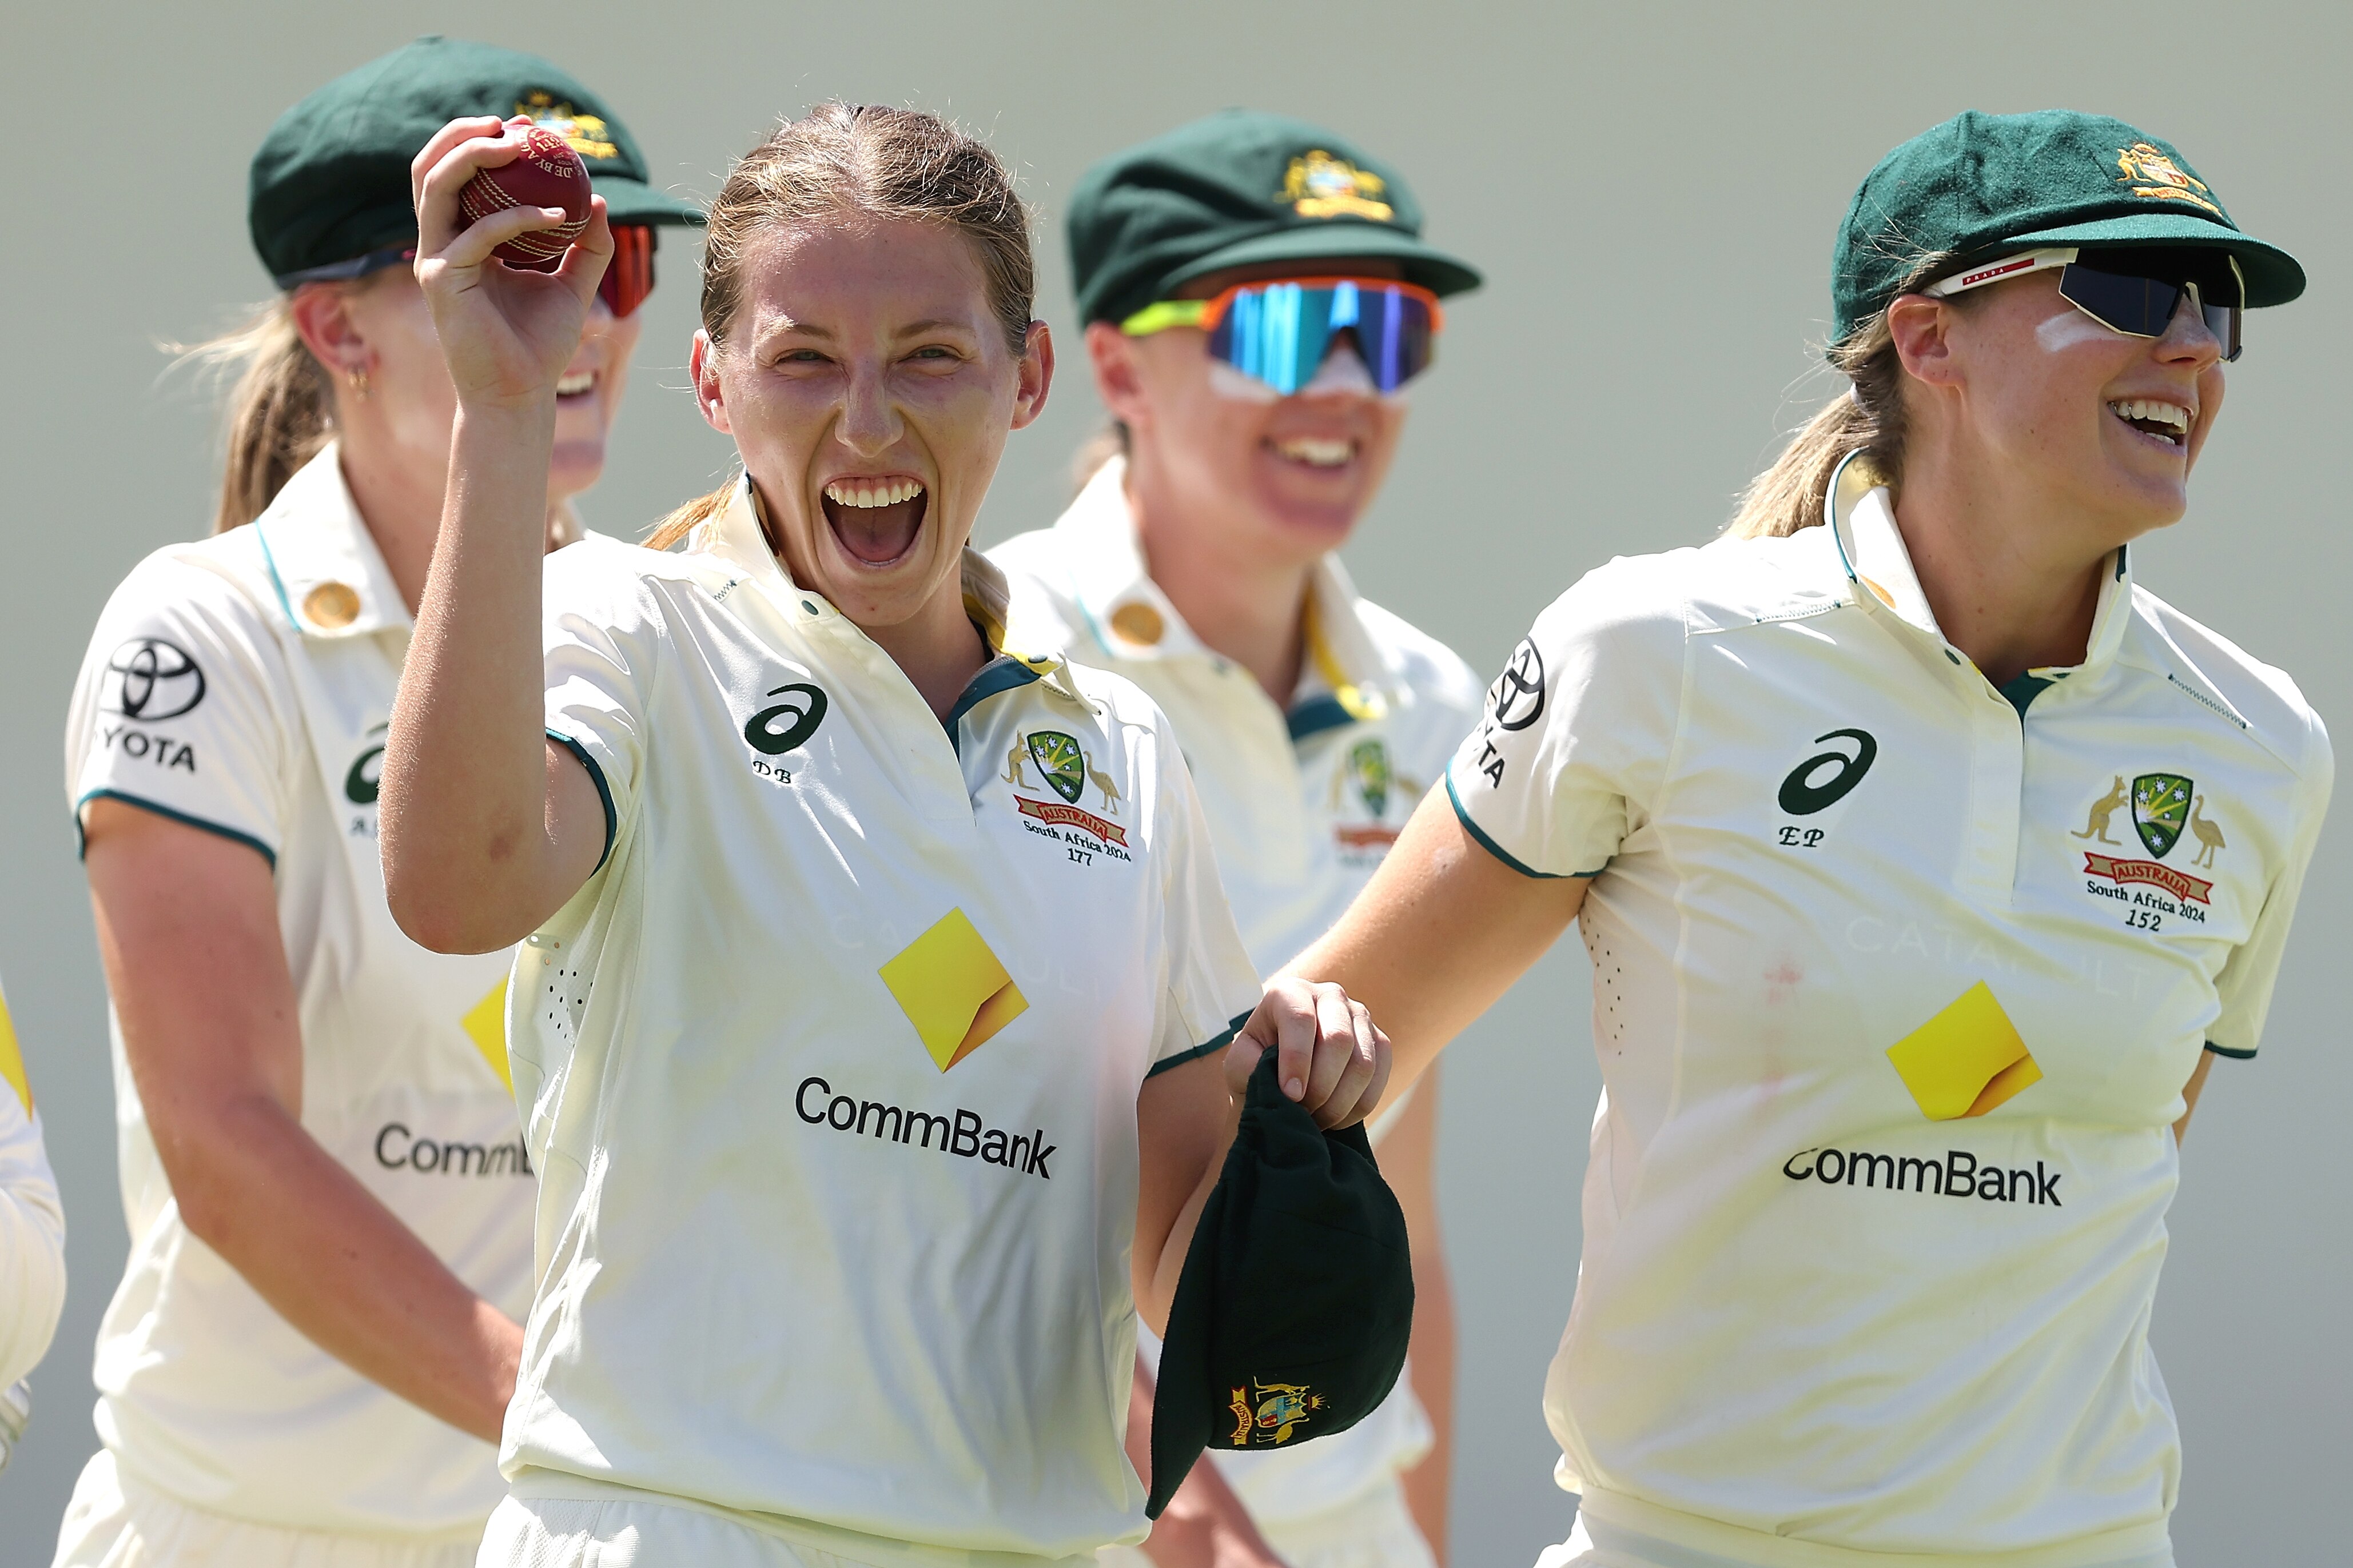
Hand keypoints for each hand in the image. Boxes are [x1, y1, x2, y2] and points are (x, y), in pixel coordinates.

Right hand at [409, 115, 612, 410]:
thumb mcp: (573, 285)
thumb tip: (602, 201)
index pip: (460, 176)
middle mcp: (441, 244)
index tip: (531, 130)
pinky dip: (516, 217)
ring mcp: (434, 260)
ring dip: (474, 156)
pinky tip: (558, 215)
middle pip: (431, 168)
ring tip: (519, 145)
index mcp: (464, 239)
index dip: (486, 143)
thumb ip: (588, 246)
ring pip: (436, 186)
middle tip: (514, 125)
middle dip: (465, 134)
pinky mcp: (439, 281)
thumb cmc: (540, 344)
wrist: (522, 394)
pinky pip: (476, 234)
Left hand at [1224, 977, 1388, 1129]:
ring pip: (1363, 1063)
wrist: (1282, 1070)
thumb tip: (1278, 1079)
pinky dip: (1358, 1106)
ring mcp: (1360, 1016)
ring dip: (1339, 1102)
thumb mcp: (1239, 1064)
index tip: (1290, 1095)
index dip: (1296, 1060)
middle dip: (1321, 1086)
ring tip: (1316, 1119)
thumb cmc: (1257, 1064)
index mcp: (1290, 992)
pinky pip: (1379, 1078)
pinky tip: (1336, 1118)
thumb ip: (1247, 1066)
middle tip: (1303, 1112)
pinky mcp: (1379, 1042)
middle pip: (1339, 1040)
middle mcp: (1330, 995)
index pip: (1300, 1019)